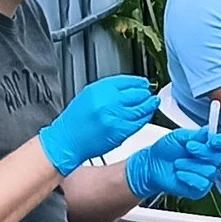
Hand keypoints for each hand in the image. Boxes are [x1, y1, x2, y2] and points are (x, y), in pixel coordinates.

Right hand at [37, 74, 158, 174]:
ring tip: (154, 102)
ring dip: (150, 104)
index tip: (144, 83)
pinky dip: (146, 117)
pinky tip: (147, 115)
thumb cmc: (75, 121)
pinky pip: (139, 122)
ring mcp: (116, 116)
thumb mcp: (89, 96)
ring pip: (141, 108)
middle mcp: (108, 101)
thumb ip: (108, 90)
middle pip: (137, 93)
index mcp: (99, 89)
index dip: (139, 82)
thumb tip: (129, 87)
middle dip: (146, 93)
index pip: (127, 81)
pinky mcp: (120, 131)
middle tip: (150, 93)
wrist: (67, 140)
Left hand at [123, 128, 220, 200]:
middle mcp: (210, 161)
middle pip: (220, 157)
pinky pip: (202, 183)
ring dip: (190, 165)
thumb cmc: (164, 151)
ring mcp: (206, 175)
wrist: (151, 166)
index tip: (215, 140)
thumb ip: (196, 134)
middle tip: (188, 147)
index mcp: (208, 146)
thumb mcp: (179, 136)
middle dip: (203, 151)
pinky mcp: (200, 188)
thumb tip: (209, 131)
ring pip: (210, 171)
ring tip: (178, 163)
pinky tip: (179, 174)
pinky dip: (188, 177)